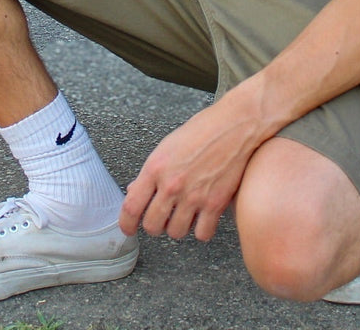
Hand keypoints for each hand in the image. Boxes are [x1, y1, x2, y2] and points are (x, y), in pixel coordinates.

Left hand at [119, 96, 261, 241]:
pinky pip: (202, 234)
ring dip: (177, 227)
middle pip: (152, 226)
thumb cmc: (201, 131)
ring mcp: (193, 196)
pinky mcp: (215, 204)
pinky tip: (202, 218)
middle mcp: (172, 185)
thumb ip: (150, 173)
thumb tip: (135, 192)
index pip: (131, 206)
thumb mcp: (166, 147)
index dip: (126, 223)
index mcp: (155, 168)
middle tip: (160, 217)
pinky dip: (201, 230)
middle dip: (154, 225)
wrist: (233, 126)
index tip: (128, 228)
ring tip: (183, 214)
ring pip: (175, 233)